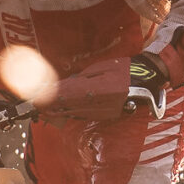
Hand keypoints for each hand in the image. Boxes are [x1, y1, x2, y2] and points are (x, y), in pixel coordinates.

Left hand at [43, 56, 170, 121]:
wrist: (146, 80)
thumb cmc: (124, 69)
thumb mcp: (102, 67)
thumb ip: (83, 78)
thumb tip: (66, 85)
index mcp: (99, 89)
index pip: (71, 95)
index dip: (54, 97)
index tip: (40, 98)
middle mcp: (101, 103)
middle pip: (72, 106)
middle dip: (53, 107)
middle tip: (37, 108)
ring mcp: (105, 111)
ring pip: (77, 113)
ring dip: (61, 113)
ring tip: (46, 113)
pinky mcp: (108, 115)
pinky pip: (87, 116)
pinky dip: (73, 115)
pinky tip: (63, 114)